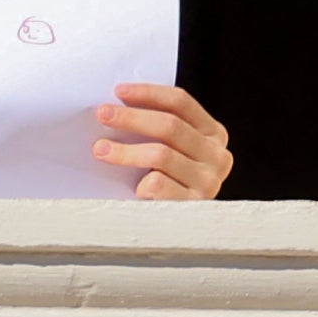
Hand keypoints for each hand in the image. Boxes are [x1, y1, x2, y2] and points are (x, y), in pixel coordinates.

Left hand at [95, 83, 232, 199]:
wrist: (179, 225)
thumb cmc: (167, 177)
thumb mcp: (171, 147)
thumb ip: (157, 127)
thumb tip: (116, 105)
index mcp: (213, 133)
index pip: (181, 103)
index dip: (149, 93)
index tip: (118, 91)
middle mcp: (217, 155)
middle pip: (170, 126)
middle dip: (131, 118)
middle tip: (102, 115)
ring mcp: (208, 181)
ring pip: (161, 154)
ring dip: (125, 150)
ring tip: (100, 149)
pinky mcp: (194, 205)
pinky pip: (159, 185)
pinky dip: (140, 183)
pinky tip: (131, 187)